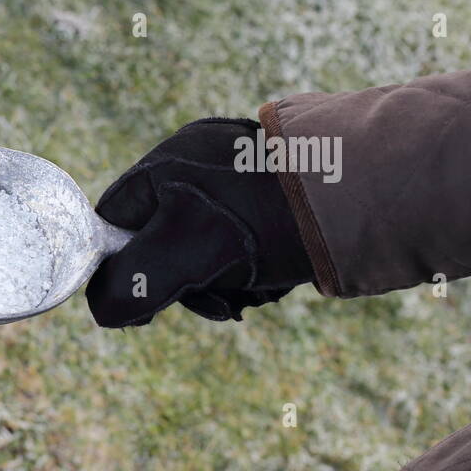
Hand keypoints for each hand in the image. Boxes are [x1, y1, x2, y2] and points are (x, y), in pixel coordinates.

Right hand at [86, 117, 313, 327]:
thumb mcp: (181, 258)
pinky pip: (244, 235)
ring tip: (256, 290)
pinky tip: (278, 275)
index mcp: (163, 164)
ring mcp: (237, 168)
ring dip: (224, 280)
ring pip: (205, 244)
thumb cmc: (265, 223)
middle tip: (219, 303)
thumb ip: (128, 287)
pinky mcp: (276, 183)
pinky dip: (255, 264)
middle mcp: (195, 160)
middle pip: (161, 239)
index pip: (113, 223)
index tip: (151, 305)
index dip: (122, 269)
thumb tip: (104, 311)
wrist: (365, 195)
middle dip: (186, 283)